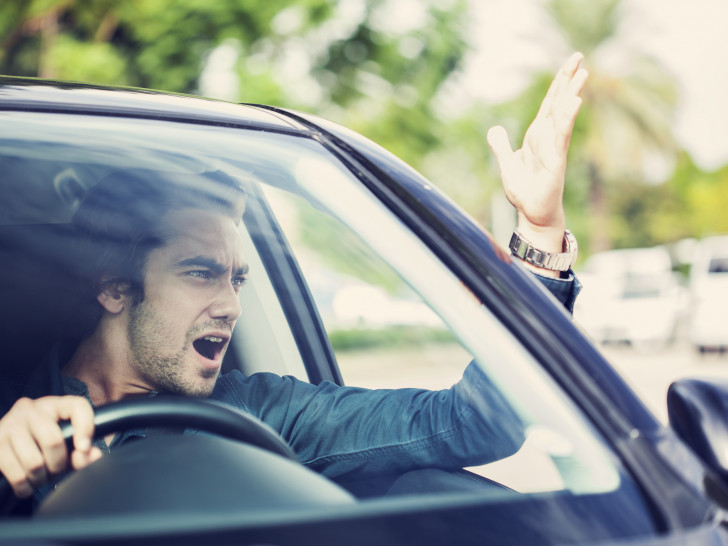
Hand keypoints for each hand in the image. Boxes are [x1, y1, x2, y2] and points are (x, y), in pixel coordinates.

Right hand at [0, 396, 101, 497]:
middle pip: (54, 441)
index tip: (85, 448)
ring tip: (41, 476)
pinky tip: (27, 483)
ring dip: (41, 479)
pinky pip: (17, 476)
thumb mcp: (63, 440)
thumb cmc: (40, 442)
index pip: (78, 406)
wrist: (3, 445)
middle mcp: (29, 410)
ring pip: (34, 463)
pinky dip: (26, 487)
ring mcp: (8, 426)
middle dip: (59, 465)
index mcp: (52, 404)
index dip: (86, 428)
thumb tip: (92, 455)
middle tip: (56, 470)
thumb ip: (82, 450)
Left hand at [487, 52, 586, 273]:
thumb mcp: (507, 163)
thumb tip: (494, 129)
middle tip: (579, 57)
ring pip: (563, 115)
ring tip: (583, 74)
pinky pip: (561, 136)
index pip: (549, 104)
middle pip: (559, 103)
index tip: (569, 64)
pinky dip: (566, 119)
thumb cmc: (524, 191)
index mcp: (537, 136)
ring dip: (572, 94)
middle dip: (568, 81)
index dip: (557, 84)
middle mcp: (548, 138)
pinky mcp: (555, 161)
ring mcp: (554, 148)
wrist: (532, 214)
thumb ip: (500, 146)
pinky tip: (574, 103)